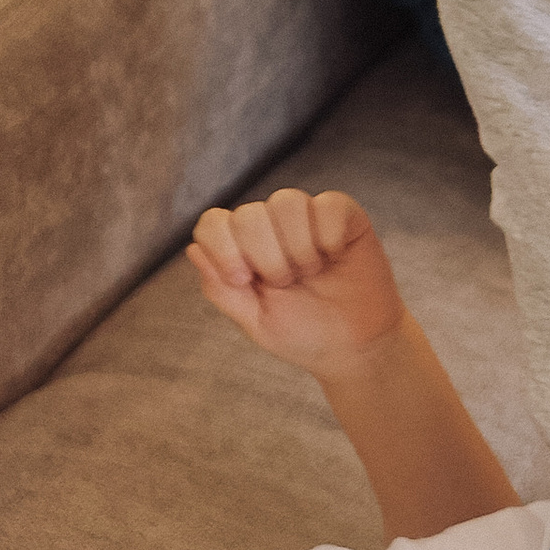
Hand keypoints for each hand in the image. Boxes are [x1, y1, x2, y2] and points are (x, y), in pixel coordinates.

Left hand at [187, 188, 405, 377]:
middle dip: (265, 255)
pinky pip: (328, 204)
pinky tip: (334, 256)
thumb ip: (222, 289)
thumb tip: (193, 250)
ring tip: (310, 271)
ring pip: (287, 201)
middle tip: (285, 283)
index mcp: (243, 249)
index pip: (214, 222)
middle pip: (249, 213)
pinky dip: (328, 235)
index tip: (243, 280)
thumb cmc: (304, 334)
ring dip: (297, 246)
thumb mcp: (255, 321)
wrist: (355, 348)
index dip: (222, 247)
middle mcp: (272, 227)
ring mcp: (308, 218)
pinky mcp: (345, 216)